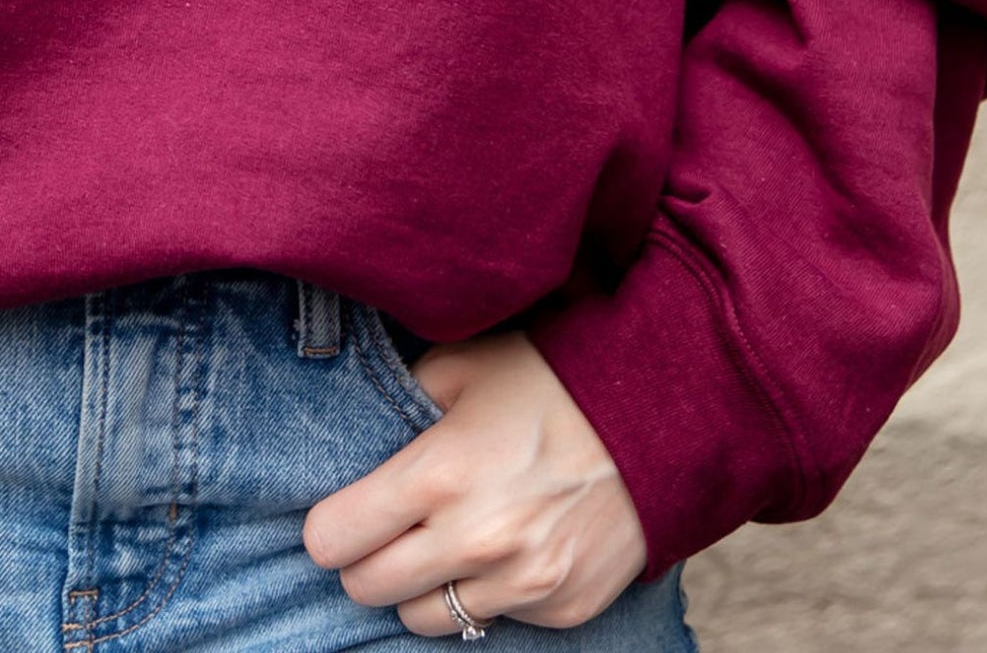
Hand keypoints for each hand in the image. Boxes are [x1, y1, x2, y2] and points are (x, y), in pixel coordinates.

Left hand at [301, 328, 646, 632]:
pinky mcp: (561, 608)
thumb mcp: (461, 366)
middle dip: (365, 560)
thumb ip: (401, 402)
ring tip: (444, 540)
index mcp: (438, 473)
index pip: (335, 537)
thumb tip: (357, 442)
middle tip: (385, 530)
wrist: (657, 417)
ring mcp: (523, 583)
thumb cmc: (547, 381)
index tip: (341, 512)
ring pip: (427, 619)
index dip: (329, 526)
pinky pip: (495, 620)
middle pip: (369, 589)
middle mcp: (476, 539)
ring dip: (423, 586)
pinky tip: (508, 544)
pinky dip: (489, 591)